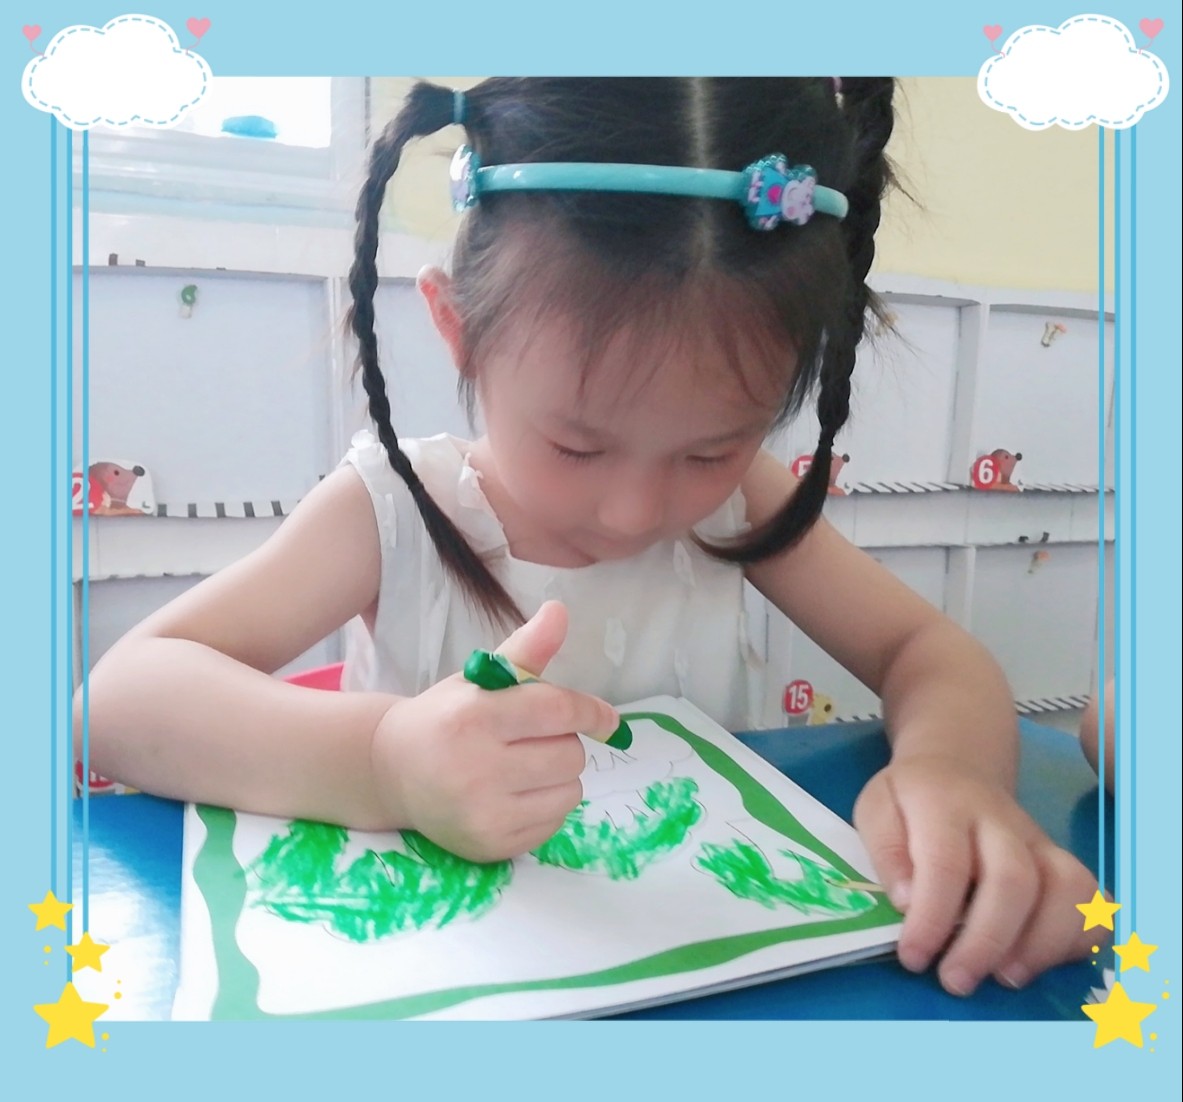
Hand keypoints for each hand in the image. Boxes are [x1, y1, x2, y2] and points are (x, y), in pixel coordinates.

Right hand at [370, 601, 619, 862]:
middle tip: (531, 739)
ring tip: (523, 767)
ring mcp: (483, 813)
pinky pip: (554, 824)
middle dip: (562, 742)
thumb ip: (526, 651)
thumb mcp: (480, 679)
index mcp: (473, 717)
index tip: (607, 720)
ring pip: (569, 792)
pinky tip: (515, 794)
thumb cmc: (445, 718)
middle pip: (569, 754)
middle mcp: (475, 768)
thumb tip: (560, 612)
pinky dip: (546, 806)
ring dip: (559, 776)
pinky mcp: (491, 847)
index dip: (591, 713)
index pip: (556, 711)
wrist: (392, 772)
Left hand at [854, 755, 1101, 995]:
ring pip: (1067, 888)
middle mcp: (1001, 821)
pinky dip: (1079, 937)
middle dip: (987, 941)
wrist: (956, 767)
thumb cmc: (910, 801)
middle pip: (1014, 879)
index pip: (946, 862)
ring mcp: (1039, 841)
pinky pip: (1093, 900)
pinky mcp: (1063, 861)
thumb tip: (905, 902)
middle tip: (957, 981)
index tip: (913, 957)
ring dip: (1042, 944)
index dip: (932, 917)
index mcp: (944, 805)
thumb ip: (886, 851)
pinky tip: (1040, 962)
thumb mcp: (876, 810)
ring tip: (1004, 978)